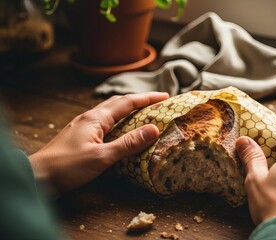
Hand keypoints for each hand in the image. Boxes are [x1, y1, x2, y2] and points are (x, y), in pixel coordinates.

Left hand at [29, 92, 168, 194]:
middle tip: (158, 104)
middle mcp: (90, 117)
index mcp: (96, 118)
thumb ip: (128, 143)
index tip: (166, 96)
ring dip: (129, 111)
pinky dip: (119, 122)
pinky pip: (105, 123)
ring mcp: (84, 126)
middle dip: (140, 101)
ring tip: (144, 116)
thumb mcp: (102, 156)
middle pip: (119, 103)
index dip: (147, 98)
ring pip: (111, 112)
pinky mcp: (80, 136)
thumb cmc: (67, 167)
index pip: (127, 102)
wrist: (38, 177)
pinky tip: (122, 131)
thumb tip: (154, 129)